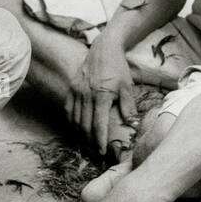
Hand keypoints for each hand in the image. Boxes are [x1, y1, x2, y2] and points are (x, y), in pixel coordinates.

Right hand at [66, 35, 135, 153]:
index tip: (102, 152)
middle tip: (95, 150)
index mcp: (102, 96)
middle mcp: (87, 95)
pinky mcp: (72, 87)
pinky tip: (77, 127)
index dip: (100, 141)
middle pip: (85, 125)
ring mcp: (77, 91)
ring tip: (87, 142)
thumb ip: (128, 107)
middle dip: (89, 141)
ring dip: (80, 133)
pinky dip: (71, 121)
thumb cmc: (118, 68)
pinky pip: (68, 109)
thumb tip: (132, 125)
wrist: (104, 49)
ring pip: (75, 119)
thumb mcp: (127, 87)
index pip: (98, 125)